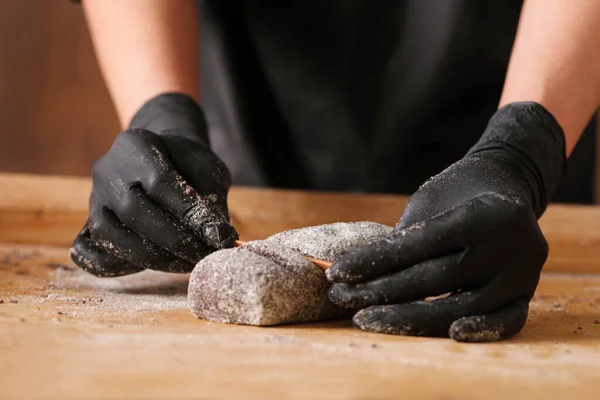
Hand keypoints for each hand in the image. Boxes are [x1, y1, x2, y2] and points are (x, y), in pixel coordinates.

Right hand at [70, 93, 237, 276]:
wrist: (166, 158)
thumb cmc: (190, 164)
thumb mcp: (208, 171)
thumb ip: (211, 202)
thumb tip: (219, 239)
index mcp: (136, 145)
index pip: (160, 183)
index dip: (190, 215)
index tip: (220, 238)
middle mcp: (107, 170)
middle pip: (133, 211)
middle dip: (174, 241)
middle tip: (205, 256)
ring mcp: (95, 198)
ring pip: (110, 235)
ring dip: (153, 258)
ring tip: (187, 264)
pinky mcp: (90, 225)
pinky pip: (94, 254)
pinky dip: (122, 267)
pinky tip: (157, 265)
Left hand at [327, 102, 565, 341]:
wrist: (507, 186)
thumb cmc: (457, 191)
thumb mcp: (431, 201)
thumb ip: (406, 237)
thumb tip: (357, 272)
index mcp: (486, 211)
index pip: (421, 243)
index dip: (376, 260)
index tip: (338, 273)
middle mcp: (511, 244)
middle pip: (437, 278)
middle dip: (382, 291)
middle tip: (341, 298)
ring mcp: (523, 272)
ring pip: (462, 305)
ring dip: (409, 318)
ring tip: (365, 319)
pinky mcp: (527, 293)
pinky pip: (505, 321)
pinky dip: (477, 331)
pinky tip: (445, 333)